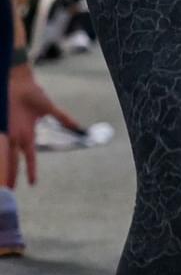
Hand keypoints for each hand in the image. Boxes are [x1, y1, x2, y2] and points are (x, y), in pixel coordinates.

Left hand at [7, 64, 81, 187]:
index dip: (30, 171)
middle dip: (10, 177)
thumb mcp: (49, 108)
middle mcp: (15, 137)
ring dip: (2, 169)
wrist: (17, 81)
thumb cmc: (33, 93)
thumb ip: (63, 119)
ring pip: (2, 156)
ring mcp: (5, 132)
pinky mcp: (0, 126)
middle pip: (11, 162)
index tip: (32, 184)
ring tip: (1, 185)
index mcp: (27, 135)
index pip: (29, 158)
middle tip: (6, 193)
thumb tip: (80, 126)